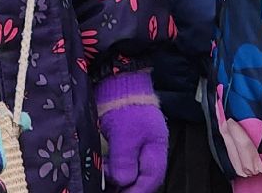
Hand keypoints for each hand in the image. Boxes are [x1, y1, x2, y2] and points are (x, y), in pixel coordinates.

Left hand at [96, 71, 167, 192]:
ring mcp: (139, 145)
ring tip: (106, 183)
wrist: (117, 80)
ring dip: (120, 180)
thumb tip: (122, 182)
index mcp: (156, 149)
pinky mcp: (126, 141)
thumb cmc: (124, 104)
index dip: (136, 192)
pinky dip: (115, 170)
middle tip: (110, 189)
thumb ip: (125, 161)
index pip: (151, 180)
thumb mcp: (124, 135)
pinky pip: (124, 163)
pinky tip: (105, 172)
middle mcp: (150, 150)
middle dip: (128, 188)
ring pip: (133, 172)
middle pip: (143, 179)